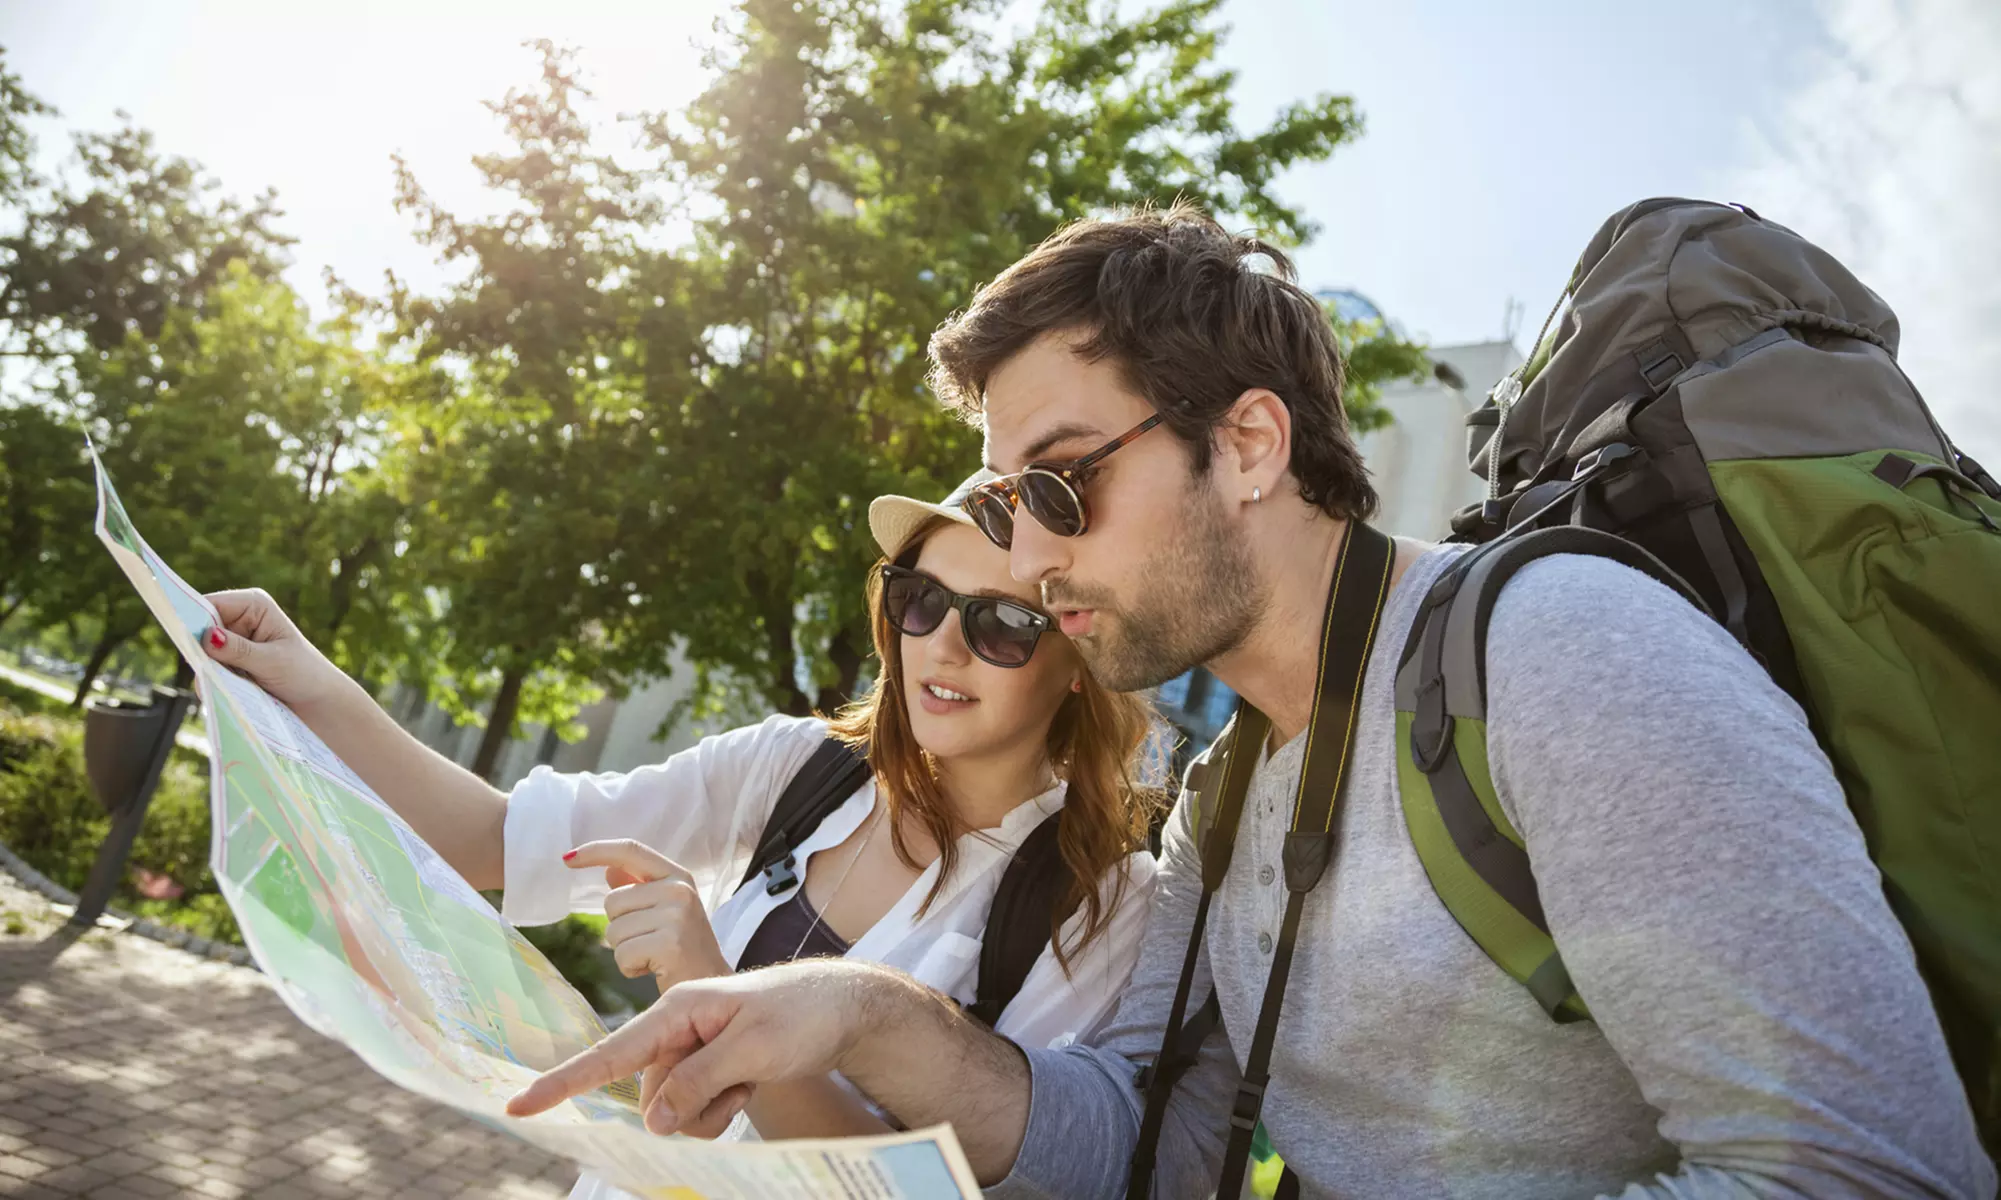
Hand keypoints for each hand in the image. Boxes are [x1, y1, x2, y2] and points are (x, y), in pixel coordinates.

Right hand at [200, 588, 355, 715]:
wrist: (318, 701)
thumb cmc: (304, 674)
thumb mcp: (272, 661)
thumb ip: (239, 650)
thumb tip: (207, 637)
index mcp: (253, 604)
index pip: (210, 605)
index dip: (192, 620)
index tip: (184, 641)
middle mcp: (239, 619)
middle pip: (200, 630)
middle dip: (201, 652)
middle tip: (210, 673)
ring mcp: (233, 642)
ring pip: (202, 655)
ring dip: (209, 672)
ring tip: (230, 686)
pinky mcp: (230, 663)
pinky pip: (208, 671)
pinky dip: (214, 683)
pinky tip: (228, 694)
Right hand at [506, 959, 885, 1135]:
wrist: (846, 1007)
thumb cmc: (802, 1013)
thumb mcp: (750, 1048)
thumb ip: (696, 1082)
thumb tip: (651, 1121)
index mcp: (679, 1010)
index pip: (611, 1053)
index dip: (564, 1082)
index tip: (518, 1105)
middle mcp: (679, 1029)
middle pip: (649, 1097)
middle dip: (690, 1107)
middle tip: (740, 1086)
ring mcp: (695, 1050)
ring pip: (673, 1110)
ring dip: (711, 1110)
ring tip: (750, 1082)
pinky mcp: (711, 1067)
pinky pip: (696, 1109)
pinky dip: (722, 1108)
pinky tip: (750, 1086)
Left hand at [566, 840, 729, 994]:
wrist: (710, 984)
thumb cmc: (683, 947)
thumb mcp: (664, 910)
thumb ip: (637, 887)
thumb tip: (608, 868)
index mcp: (677, 876)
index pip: (630, 850)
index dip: (596, 851)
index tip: (568, 858)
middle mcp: (679, 890)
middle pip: (612, 901)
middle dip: (620, 927)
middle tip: (650, 941)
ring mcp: (677, 916)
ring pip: (613, 930)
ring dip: (625, 950)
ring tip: (653, 956)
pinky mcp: (670, 944)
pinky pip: (622, 954)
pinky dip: (630, 967)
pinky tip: (654, 969)